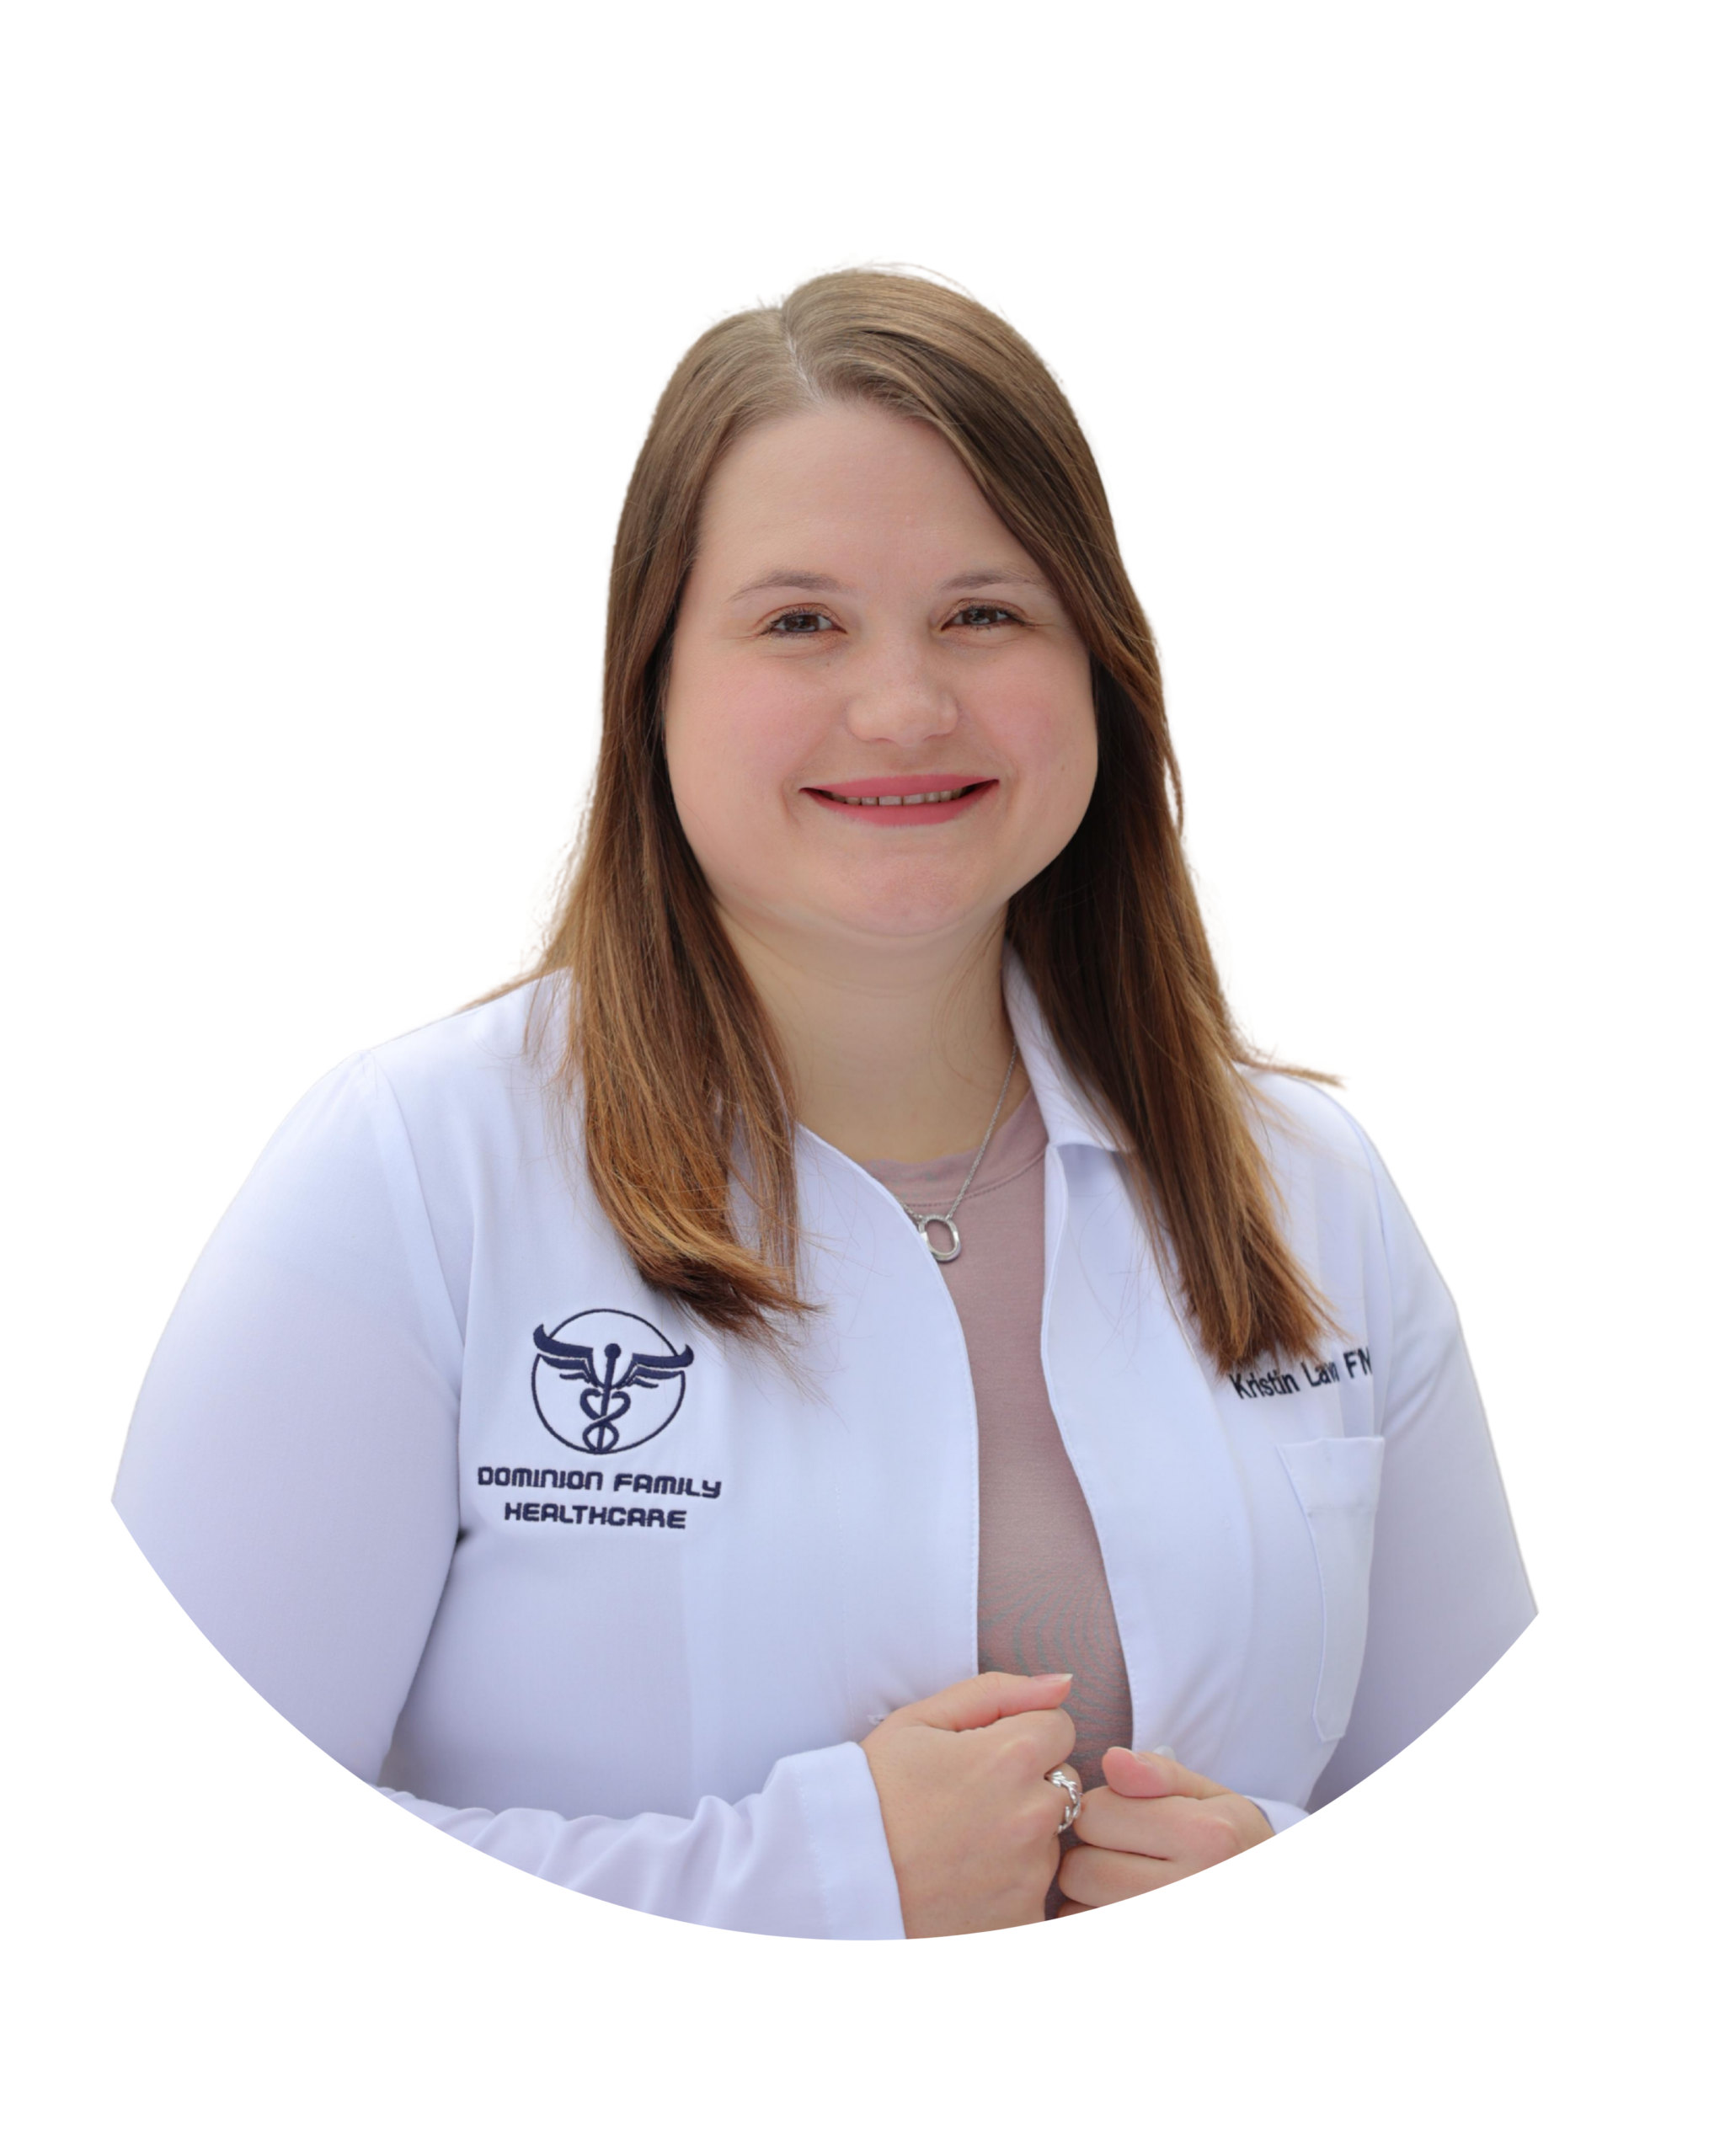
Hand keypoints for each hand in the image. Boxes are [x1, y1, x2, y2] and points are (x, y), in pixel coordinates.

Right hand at [861, 1670, 1077, 1937]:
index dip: (1019, 1733)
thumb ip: (998, 1692)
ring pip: (1053, 1837)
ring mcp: (1030, 1875)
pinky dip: (1011, 1883)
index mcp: (1011, 1756)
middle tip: (969, 1800)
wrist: (838, 1877)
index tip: (981, 1753)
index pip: (1059, 1726)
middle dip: (1029, 1782)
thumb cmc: (873, 1793)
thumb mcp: (918, 1721)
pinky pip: (1038, 1889)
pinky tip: (966, 1879)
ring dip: (1023, 1834)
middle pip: (1064, 1781)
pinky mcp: (1023, 1920)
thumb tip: (1063, 1685)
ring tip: (963, 1842)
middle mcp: (1032, 1816)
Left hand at [1054, 1746, 1271, 1914]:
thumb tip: (1112, 1759)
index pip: (1095, 1813)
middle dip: (1088, 1858)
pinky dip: (1092, 1918)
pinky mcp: (1155, 1961)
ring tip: (1124, 1890)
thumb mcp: (1214, 1800)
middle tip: (1122, 1860)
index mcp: (1206, 1836)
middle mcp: (1188, 1886)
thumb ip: (1160, 1775)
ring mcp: (1167, 1931)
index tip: (1125, 1822)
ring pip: (1075, 1913)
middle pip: (1078, 1868)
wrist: (1266, 1907)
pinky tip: (1119, 1907)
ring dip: (1087, 1900)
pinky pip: (1084, 1928)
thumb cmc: (1233, 1847)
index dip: (1101, 1812)